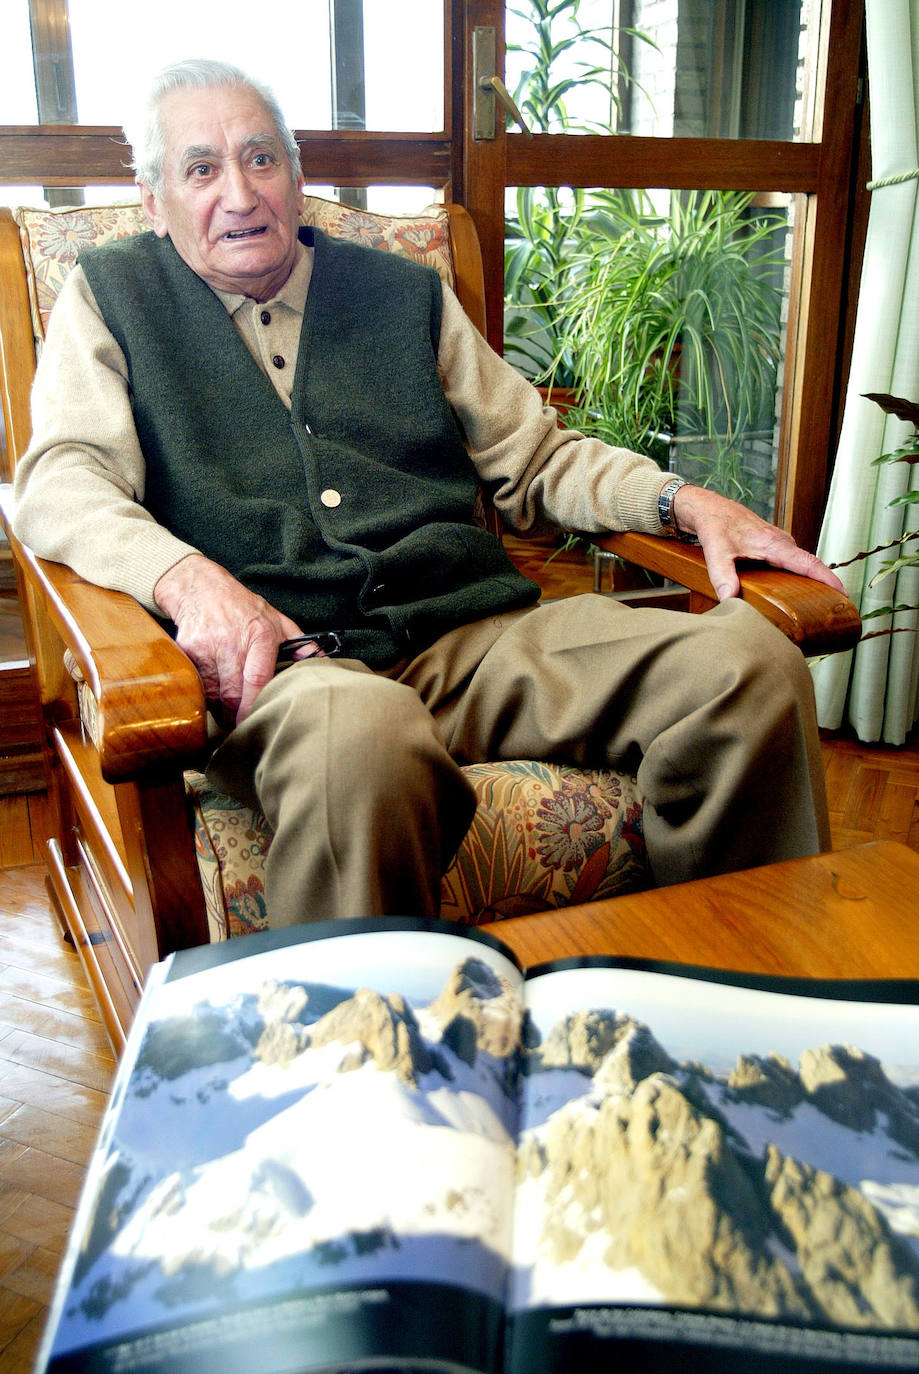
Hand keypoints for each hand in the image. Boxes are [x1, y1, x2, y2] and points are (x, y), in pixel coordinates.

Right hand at [153, 554, 321, 723]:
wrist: (200, 587)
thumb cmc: (241, 606)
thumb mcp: (275, 618)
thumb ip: (299, 643)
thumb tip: (322, 662)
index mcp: (259, 635)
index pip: (258, 678)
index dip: (255, 704)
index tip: (255, 720)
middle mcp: (232, 642)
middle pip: (233, 694)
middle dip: (237, 716)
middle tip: (241, 726)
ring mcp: (207, 647)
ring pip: (213, 694)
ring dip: (220, 706)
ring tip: (227, 707)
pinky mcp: (188, 651)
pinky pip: (197, 683)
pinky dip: (204, 693)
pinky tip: (212, 688)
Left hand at [671, 485, 844, 601]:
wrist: (711, 509)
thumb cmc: (716, 526)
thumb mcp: (716, 551)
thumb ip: (722, 575)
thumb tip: (729, 598)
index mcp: (775, 544)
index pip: (809, 563)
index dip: (828, 579)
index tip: (843, 594)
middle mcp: (783, 543)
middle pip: (812, 567)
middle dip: (827, 587)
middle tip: (836, 610)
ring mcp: (781, 545)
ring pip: (802, 565)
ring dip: (813, 582)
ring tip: (821, 606)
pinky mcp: (775, 547)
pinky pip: (794, 563)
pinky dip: (800, 576)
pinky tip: (797, 592)